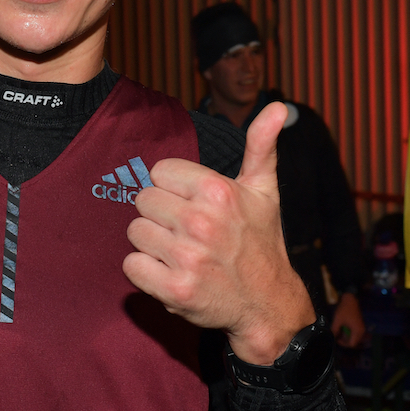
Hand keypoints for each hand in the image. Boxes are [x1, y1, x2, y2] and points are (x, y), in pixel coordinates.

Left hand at [123, 102, 316, 364]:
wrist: (267, 303)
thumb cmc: (260, 242)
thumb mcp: (264, 191)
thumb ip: (262, 145)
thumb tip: (278, 107)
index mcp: (218, 191)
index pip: (159, 172)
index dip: (174, 189)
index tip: (195, 205)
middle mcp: (202, 222)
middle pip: (143, 201)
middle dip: (162, 215)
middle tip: (189, 232)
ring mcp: (187, 258)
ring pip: (134, 231)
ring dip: (152, 244)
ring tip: (181, 252)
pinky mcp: (174, 289)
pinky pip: (131, 265)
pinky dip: (145, 271)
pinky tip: (171, 272)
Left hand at [331, 292, 364, 347]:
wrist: (351, 299)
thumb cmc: (344, 310)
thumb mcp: (338, 321)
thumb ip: (334, 330)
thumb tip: (331, 337)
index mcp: (358, 331)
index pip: (352, 344)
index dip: (343, 344)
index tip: (336, 339)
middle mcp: (362, 332)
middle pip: (353, 342)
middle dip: (344, 341)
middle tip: (336, 336)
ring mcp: (361, 328)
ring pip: (354, 338)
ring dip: (346, 336)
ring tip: (338, 332)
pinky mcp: (359, 325)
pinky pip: (354, 333)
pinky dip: (348, 332)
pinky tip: (342, 328)